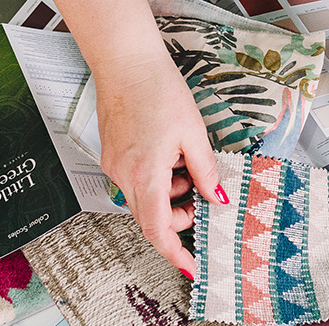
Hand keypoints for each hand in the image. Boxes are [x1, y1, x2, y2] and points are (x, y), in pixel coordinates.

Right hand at [93, 48, 226, 277]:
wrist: (125, 61)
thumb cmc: (157, 90)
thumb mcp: (193, 133)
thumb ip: (206, 171)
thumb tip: (217, 198)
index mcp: (146, 175)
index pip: (158, 230)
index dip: (175, 253)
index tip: (191, 266)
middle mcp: (124, 175)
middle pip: (150, 218)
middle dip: (177, 217)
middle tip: (199, 199)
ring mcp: (113, 165)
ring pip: (143, 197)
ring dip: (168, 193)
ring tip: (185, 161)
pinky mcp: (111, 153)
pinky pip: (135, 179)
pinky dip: (155, 177)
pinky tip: (168, 152)